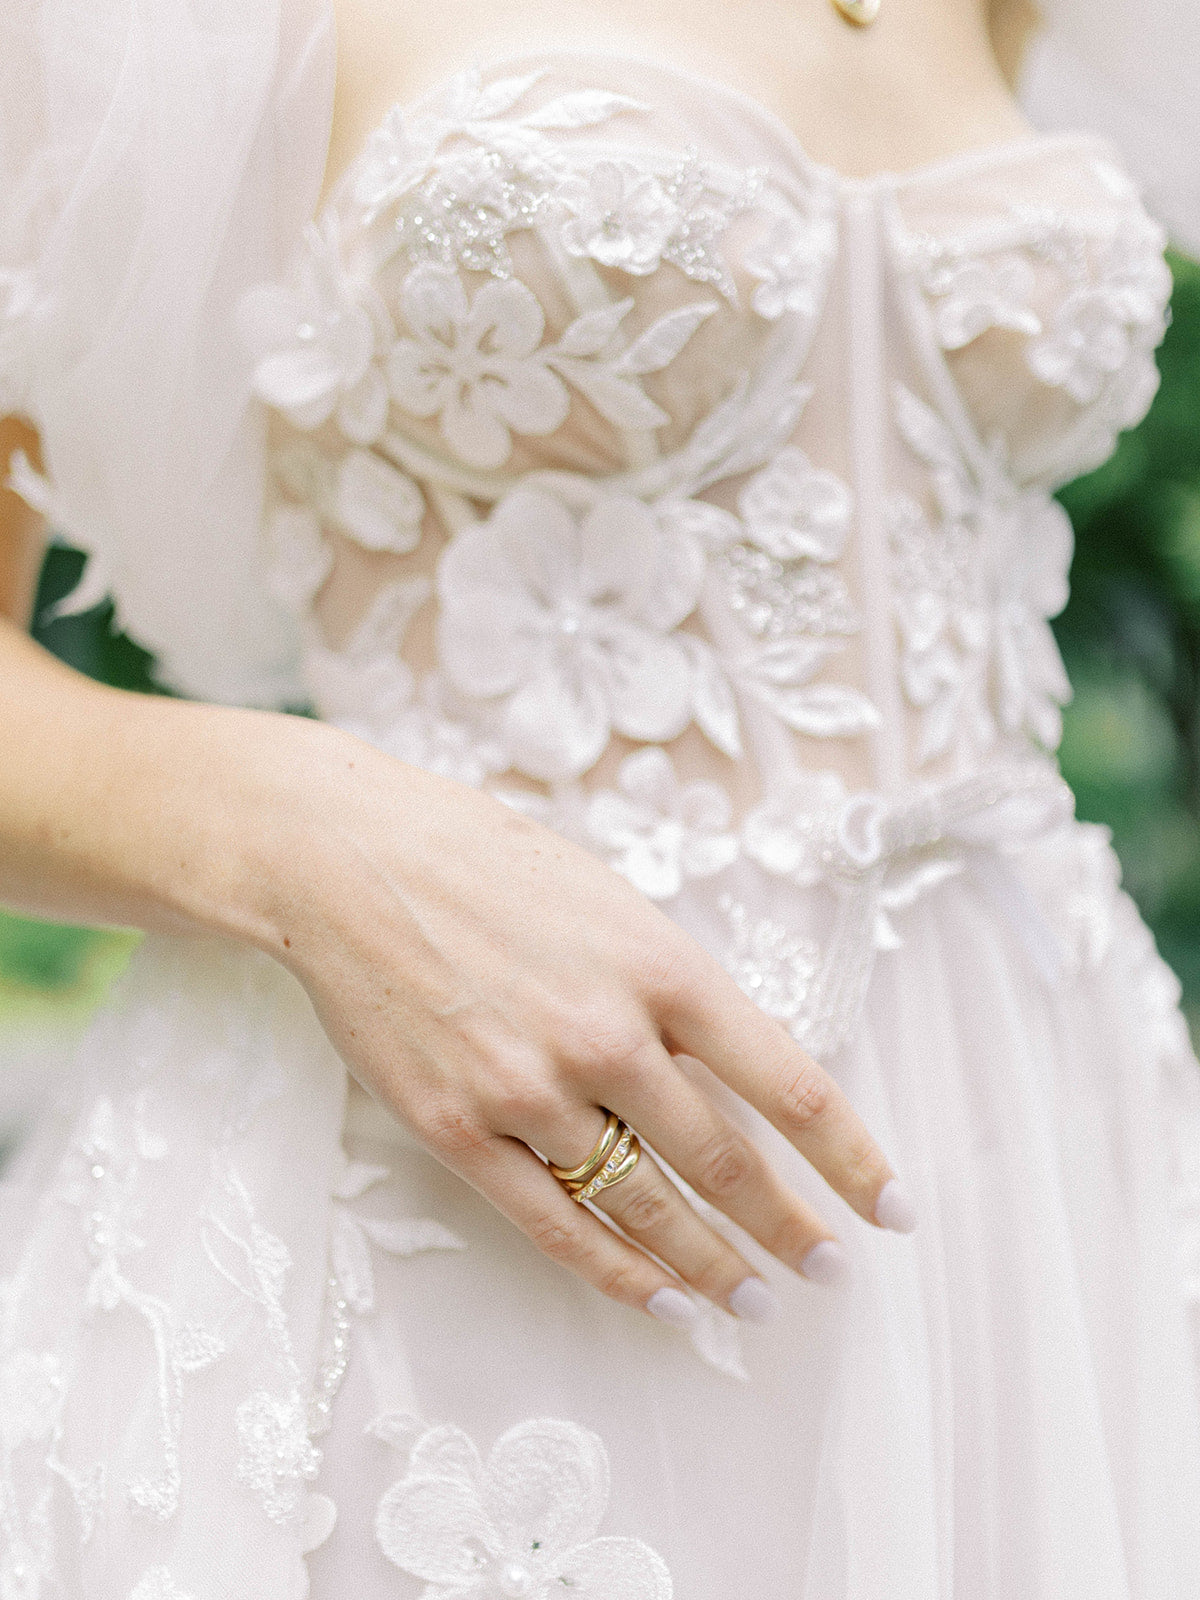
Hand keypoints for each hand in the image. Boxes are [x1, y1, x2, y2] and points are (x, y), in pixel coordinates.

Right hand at [270, 723, 914, 1326]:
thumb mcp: (610, 900)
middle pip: (726, 1161)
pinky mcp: (458, 1129)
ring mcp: (530, 1090)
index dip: (850, 1156)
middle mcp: (609, 1037)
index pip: (788, 1083)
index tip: (889, 1206)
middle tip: (829, 1268)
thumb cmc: (484, 862)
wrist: (350, 862)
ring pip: (645, 1206)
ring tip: (752, 1299)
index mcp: (662, 966)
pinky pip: (553, 1225)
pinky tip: (659, 1302)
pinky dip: (616, 1274)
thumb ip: (672, 984)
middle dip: (790, 1227)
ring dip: (710, 1264)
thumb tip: (733, 1064)